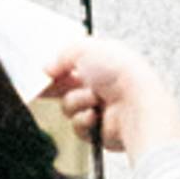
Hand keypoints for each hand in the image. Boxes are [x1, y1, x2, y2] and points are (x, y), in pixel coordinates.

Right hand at [43, 33, 179, 154]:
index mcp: (101, 62)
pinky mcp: (98, 129)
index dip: (55, 68)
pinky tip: (96, 115)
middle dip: (56, 88)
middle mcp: (100, 85)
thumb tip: (48, 68)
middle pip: (66, 87)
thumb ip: (62, 55)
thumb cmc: (120, 72)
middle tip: (44, 89)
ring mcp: (99, 108)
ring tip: (93, 99)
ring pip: (68, 106)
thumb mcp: (86, 49)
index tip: (41, 73)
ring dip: (76, 101)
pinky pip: (77, 125)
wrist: (138, 105)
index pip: (71, 64)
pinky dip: (83, 119)